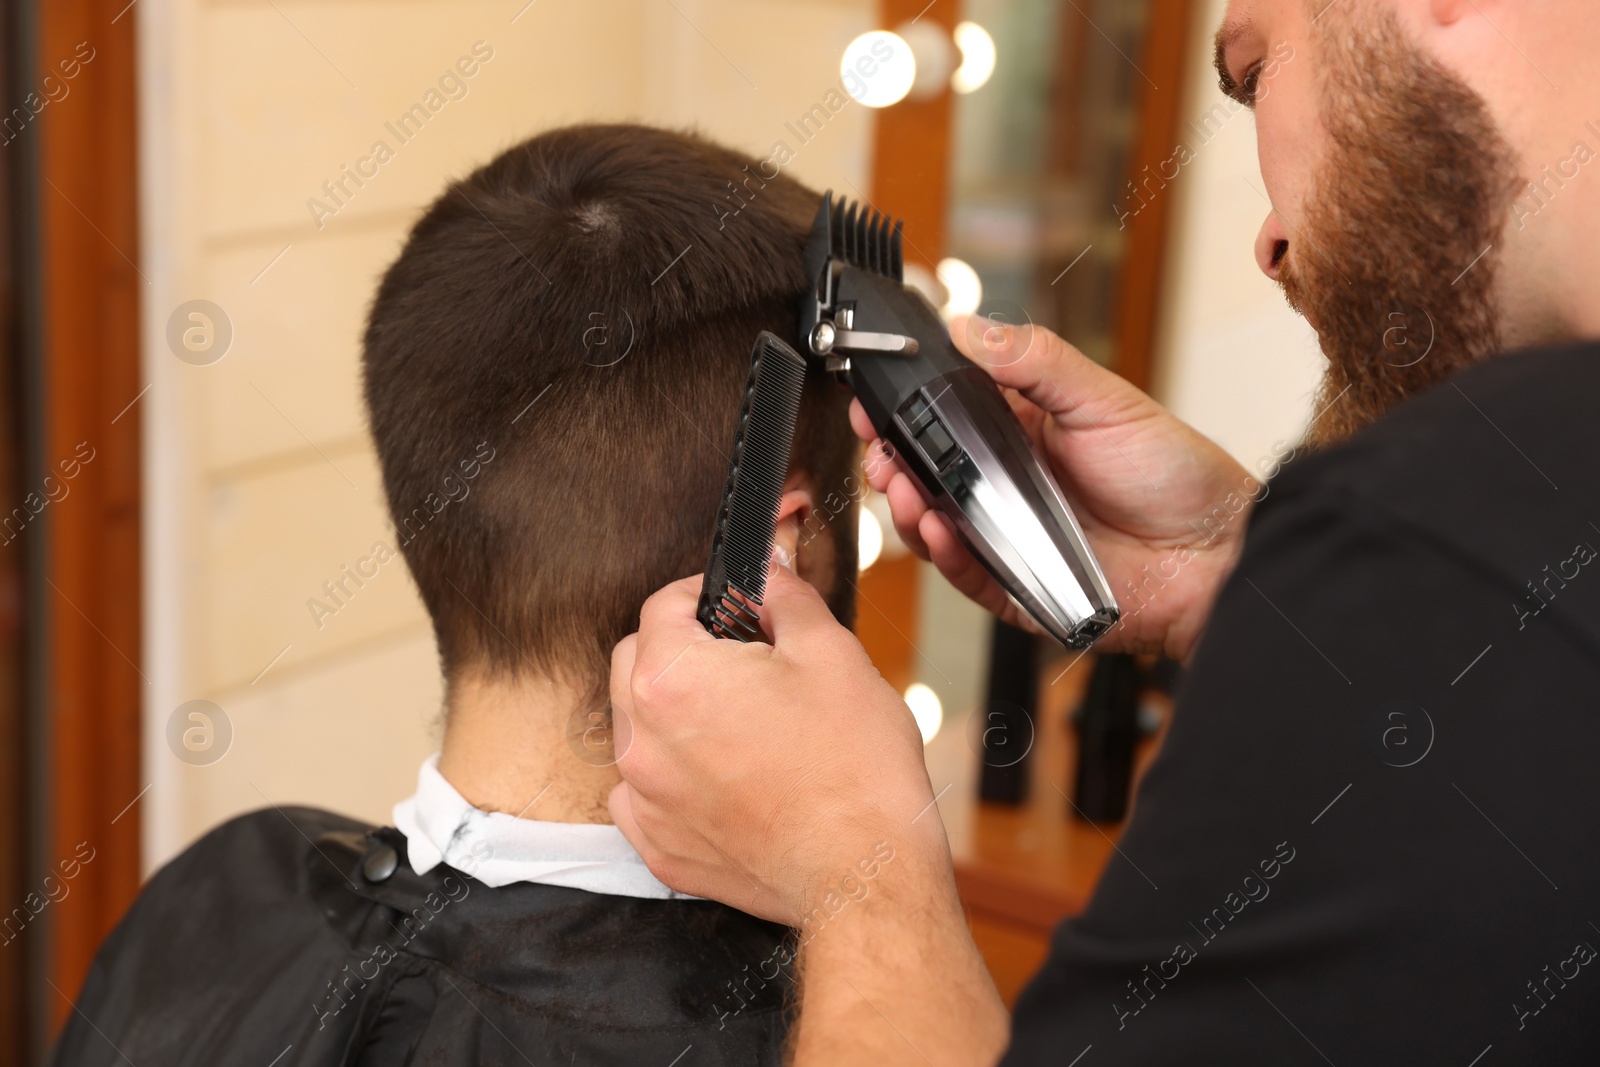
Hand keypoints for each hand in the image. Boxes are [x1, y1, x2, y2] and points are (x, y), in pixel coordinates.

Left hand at [608, 561, 1008, 1063]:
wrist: (865, 872)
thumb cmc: (855, 767)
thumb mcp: (830, 653)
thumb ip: (784, 598)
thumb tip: (767, 569)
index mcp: (673, 678)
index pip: (661, 605)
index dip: (703, 595)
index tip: (738, 606)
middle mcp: (641, 737)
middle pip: (635, 662)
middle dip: (680, 648)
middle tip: (743, 659)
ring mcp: (644, 799)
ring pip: (636, 728)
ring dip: (675, 713)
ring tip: (743, 723)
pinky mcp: (658, 847)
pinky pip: (644, 794)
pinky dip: (674, 778)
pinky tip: (727, 778)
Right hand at [854, 316, 1255, 660]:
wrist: (1217, 553)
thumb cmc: (1175, 475)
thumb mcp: (1104, 400)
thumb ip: (1036, 361)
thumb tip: (971, 327)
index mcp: (1021, 431)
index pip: (943, 415)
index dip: (903, 410)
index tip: (873, 398)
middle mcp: (1007, 484)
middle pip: (927, 474)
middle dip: (892, 461)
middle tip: (880, 450)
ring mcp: (1009, 536)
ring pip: (935, 525)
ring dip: (908, 508)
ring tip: (905, 489)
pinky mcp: (1017, 586)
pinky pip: (966, 574)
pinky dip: (943, 556)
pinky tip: (936, 530)